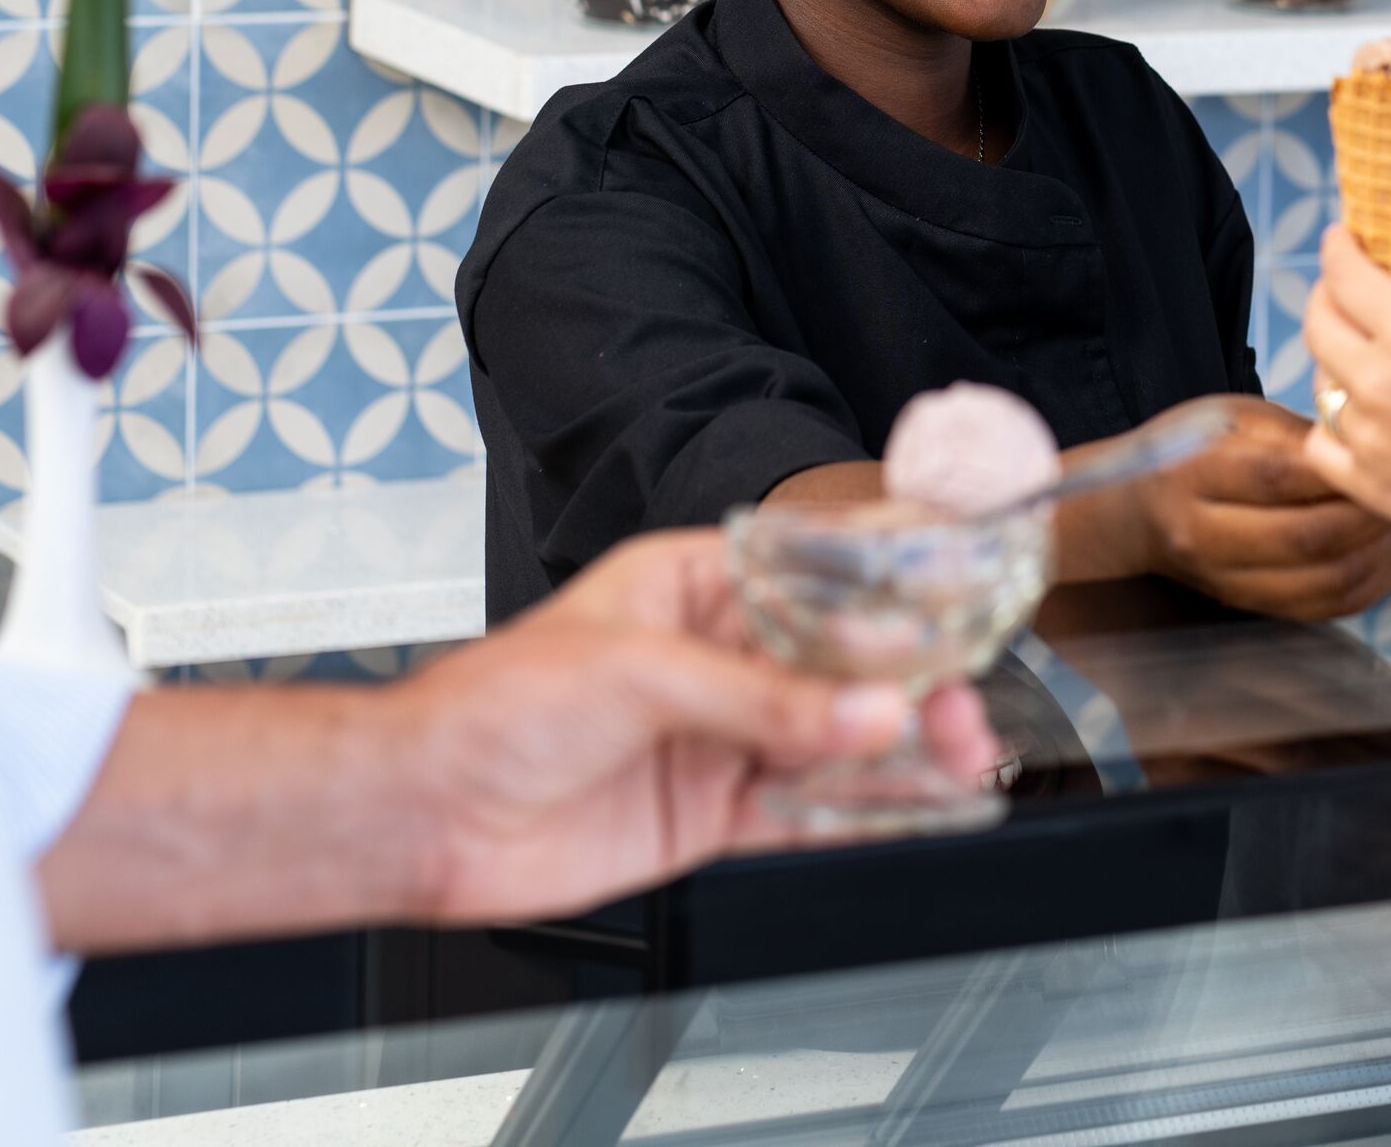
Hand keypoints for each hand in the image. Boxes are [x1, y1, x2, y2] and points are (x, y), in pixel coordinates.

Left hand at [388, 529, 1002, 922]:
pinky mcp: (711, 811)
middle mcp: (716, 657)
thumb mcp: (638, 673)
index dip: (889, 591)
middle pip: (841, 666)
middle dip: (911, 683)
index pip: (815, 578)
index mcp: (695, 586)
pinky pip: (809, 809)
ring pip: (835, 738)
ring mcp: (717, 737)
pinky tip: (922, 803)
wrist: (424, 811)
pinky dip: (868, 809)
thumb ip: (761, 699)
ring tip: (965, 752)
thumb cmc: (493, 706)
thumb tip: (867, 711)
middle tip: (964, 704)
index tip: (956, 604)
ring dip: (904, 746)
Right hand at [1114, 391, 1390, 621]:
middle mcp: (1204, 535)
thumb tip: (1362, 448)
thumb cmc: (1190, 450)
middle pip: (1305, 538)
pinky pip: (1322, 609)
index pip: (1276, 477)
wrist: (1133, 512)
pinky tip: (1384, 554)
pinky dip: (1367, 586)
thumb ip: (1294, 434)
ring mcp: (1225, 581)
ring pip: (1321, 583)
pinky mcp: (1248, 606)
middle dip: (1368, 517)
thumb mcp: (1231, 419)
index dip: (1336, 471)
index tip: (1379, 452)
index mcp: (1193, 474)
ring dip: (1376, 555)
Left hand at [1298, 225, 1390, 572]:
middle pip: (1318, 324)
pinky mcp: (1368, 485)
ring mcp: (1366, 436)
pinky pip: (1321, 443)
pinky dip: (1330, 425)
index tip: (1341, 239)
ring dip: (1333, 360)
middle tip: (1344, 289)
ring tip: (1360, 356)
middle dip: (1327, 296)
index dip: (1337, 249)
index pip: (1345, 276)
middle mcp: (1376, 381)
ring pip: (1319, 383)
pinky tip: (1354, 418)